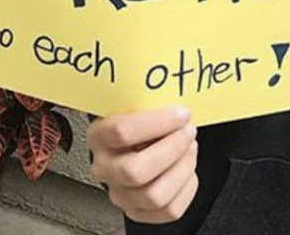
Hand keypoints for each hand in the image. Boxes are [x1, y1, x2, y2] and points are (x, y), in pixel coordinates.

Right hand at [87, 107, 198, 222]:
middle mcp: (105, 168)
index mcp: (99, 135)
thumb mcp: (141, 101)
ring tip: (190, 146)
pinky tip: (186, 166)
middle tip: (188, 130)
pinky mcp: (139, 211)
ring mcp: (120, 193)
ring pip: (154, 195)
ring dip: (182, 167)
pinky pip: (169, 210)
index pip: (121, 132)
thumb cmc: (143, 118)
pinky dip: (187, 186)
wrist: (142, 139)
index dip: (158, 122)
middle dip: (172, 148)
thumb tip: (178, 78)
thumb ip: (151, 96)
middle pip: (135, 171)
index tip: (182, 113)